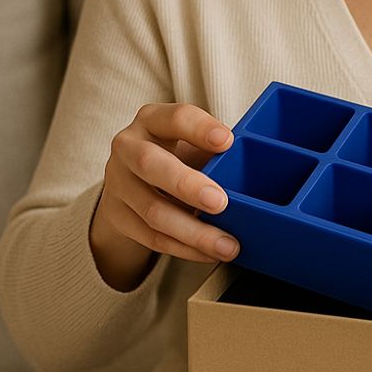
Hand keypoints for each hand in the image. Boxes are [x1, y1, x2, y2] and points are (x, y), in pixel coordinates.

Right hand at [90, 103, 239, 290]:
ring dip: (193, 231)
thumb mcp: (192, 142)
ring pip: (153, 211)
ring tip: (227, 244)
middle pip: (151, 164)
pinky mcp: (117, 217)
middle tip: (220, 202)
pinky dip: (184, 248)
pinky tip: (208, 253)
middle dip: (187, 185)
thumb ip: (215, 151)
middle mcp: (128, 147)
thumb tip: (253, 174)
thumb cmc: (175, 155)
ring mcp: (118, 184)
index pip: (175, 118)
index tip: (227, 142)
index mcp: (153, 120)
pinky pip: (152, 238)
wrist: (131, 180)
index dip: (200, 129)